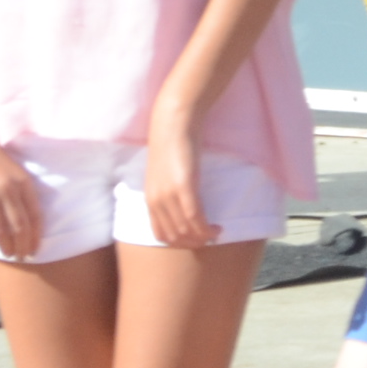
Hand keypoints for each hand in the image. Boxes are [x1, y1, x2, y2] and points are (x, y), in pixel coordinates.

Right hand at [0, 124, 43, 260]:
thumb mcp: (13, 170)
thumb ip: (18, 192)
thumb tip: (24, 222)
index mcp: (21, 181)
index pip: (35, 216)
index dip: (35, 236)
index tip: (35, 250)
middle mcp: (6, 189)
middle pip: (19, 227)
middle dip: (22, 246)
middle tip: (22, 257)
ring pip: (0, 231)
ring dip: (5, 247)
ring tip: (7, 255)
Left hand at [144, 109, 217, 247]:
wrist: (173, 124)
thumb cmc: (172, 145)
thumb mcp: (164, 175)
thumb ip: (169, 193)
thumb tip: (182, 209)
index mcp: (150, 200)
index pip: (161, 235)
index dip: (180, 243)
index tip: (195, 239)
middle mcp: (157, 202)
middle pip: (175, 237)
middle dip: (193, 243)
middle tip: (209, 237)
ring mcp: (169, 196)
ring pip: (186, 230)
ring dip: (202, 237)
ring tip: (215, 232)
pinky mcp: (183, 187)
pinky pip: (195, 217)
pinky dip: (206, 228)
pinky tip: (217, 227)